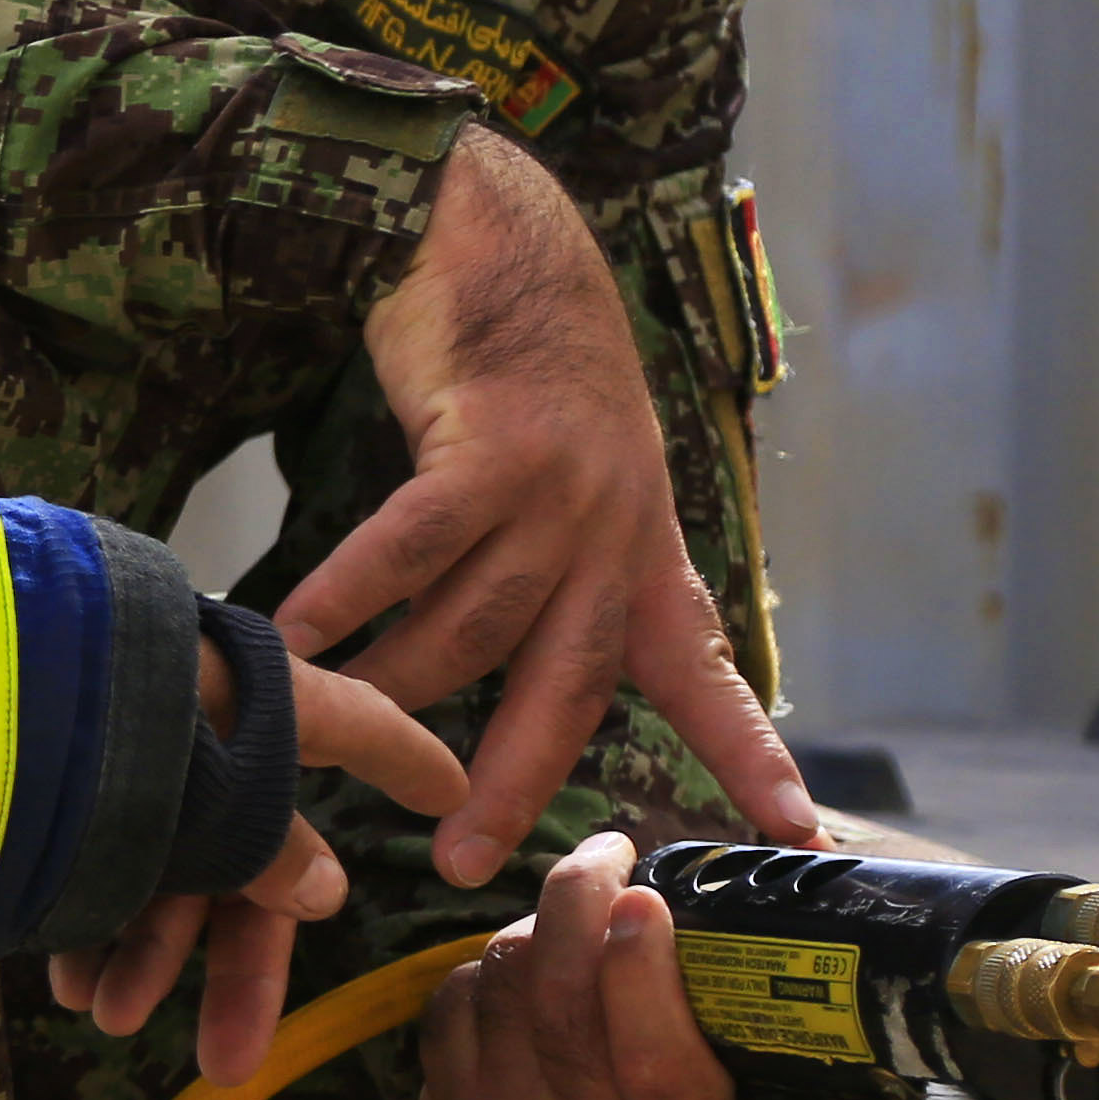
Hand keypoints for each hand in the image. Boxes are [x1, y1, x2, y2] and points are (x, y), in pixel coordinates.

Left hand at [44, 648, 469, 1085]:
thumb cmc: (132, 727)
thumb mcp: (224, 800)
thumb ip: (269, 849)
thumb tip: (320, 893)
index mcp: (262, 703)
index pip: (359, 730)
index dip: (404, 760)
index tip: (449, 788)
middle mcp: (202, 724)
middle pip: (245, 858)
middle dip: (230, 970)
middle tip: (227, 1069)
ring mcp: (128, 748)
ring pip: (162, 867)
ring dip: (143, 955)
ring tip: (109, 1018)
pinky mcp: (57, 772)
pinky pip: (93, 853)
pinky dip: (84, 917)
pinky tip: (63, 978)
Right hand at [282, 130, 813, 881]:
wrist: (505, 240)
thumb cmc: (527, 361)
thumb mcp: (584, 469)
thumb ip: (567, 562)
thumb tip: (521, 659)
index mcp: (643, 545)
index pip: (703, 669)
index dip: (749, 752)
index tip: (799, 833)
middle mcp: (612, 528)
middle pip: (567, 684)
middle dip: (517, 779)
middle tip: (466, 859)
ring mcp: (554, 491)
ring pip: (471, 626)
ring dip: (397, 687)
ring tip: (338, 730)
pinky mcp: (485, 449)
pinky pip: (408, 549)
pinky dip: (348, 598)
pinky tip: (299, 637)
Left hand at [418, 829, 765, 1099]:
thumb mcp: (753, 1087)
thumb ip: (747, 1006)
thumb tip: (750, 877)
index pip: (656, 1065)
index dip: (641, 974)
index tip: (642, 898)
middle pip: (562, 1007)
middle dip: (577, 904)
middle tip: (605, 856)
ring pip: (505, 988)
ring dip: (535, 927)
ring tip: (573, 913)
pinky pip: (455, 1001)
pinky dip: (488, 966)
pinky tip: (526, 964)